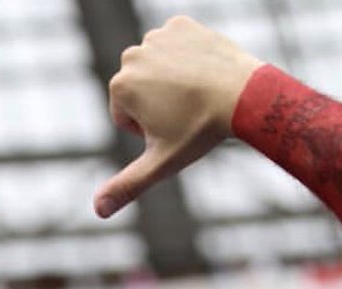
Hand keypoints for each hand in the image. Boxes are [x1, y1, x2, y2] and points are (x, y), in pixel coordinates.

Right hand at [94, 16, 262, 217]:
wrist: (243, 95)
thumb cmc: (200, 131)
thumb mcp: (160, 163)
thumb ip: (126, 186)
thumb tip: (98, 211)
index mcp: (120, 87)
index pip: (124, 115)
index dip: (147, 128)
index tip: (173, 126)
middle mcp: (132, 56)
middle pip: (137, 90)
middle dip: (155, 103)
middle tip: (186, 111)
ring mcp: (156, 37)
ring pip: (155, 68)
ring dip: (169, 81)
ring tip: (194, 92)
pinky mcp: (180, 25)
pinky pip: (174, 46)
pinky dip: (185, 58)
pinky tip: (201, 70)